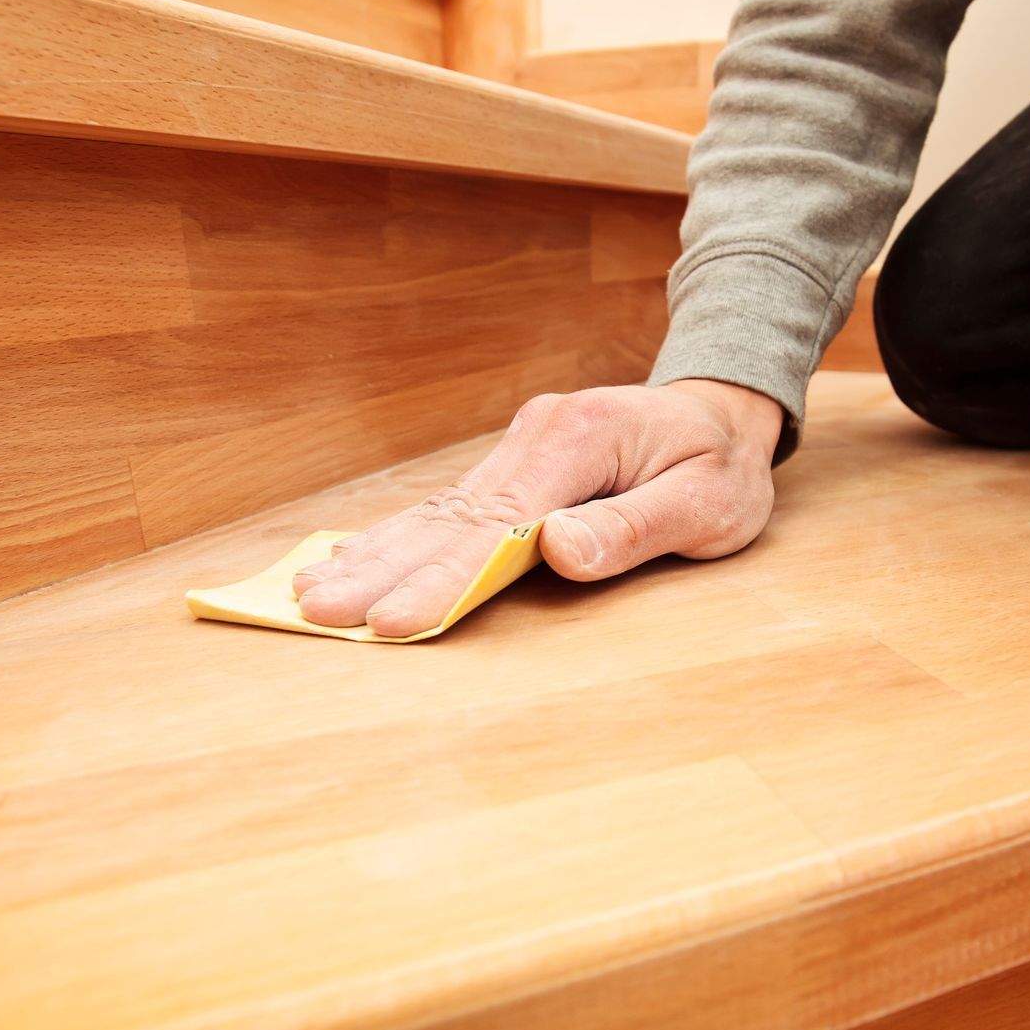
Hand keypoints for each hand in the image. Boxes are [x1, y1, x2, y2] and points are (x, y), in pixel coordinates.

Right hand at [292, 379, 781, 635]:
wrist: (721, 408)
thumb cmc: (721, 463)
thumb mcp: (710, 501)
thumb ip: (635, 527)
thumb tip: (557, 547)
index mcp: (579, 440)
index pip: (499, 522)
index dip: (444, 577)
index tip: (396, 620)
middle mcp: (535, 438)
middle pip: (449, 516)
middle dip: (383, 570)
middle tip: (317, 613)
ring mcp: (519, 449)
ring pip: (437, 512)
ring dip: (374, 556)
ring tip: (308, 592)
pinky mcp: (513, 468)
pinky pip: (448, 509)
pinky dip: (397, 538)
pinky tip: (350, 559)